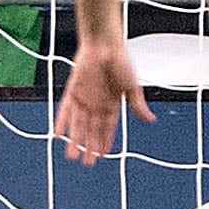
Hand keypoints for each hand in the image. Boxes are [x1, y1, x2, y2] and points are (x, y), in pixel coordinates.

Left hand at [54, 38, 153, 164]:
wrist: (104, 45)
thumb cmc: (121, 62)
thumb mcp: (132, 87)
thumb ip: (138, 105)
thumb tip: (150, 119)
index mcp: (112, 104)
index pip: (107, 128)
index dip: (105, 142)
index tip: (103, 156)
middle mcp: (96, 104)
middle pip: (91, 130)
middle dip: (89, 147)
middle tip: (87, 163)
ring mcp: (83, 98)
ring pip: (77, 124)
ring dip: (74, 140)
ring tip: (71, 156)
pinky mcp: (72, 91)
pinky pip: (64, 110)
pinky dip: (61, 122)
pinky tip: (57, 135)